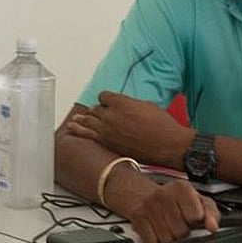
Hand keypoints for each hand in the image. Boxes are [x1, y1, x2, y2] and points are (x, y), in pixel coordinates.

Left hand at [65, 91, 192, 167]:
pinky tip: (73, 129)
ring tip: (75, 119)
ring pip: (88, 121)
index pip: (103, 96)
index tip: (107, 103)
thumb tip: (122, 106)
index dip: (106, 100)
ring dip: (82, 119)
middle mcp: (111, 115)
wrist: (168, 145)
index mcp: (121, 102)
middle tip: (95, 113)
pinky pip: (88, 135)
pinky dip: (79, 131)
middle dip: (97, 111)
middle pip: (95, 109)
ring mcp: (107, 130)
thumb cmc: (162, 126)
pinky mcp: (107, 143)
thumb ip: (129, 104)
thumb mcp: (146, 106)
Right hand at [119, 180, 219, 242]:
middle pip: (182, 231)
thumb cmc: (173, 199)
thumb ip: (211, 213)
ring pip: (168, 240)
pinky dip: (156, 240)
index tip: (191, 215)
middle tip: (177, 220)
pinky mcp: (137, 218)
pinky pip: (153, 242)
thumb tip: (213, 227)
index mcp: (182, 188)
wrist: (140, 194)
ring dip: (169, 237)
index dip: (195, 220)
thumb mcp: (196, 200)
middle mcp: (164, 194)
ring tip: (166, 224)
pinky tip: (156, 228)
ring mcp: (149, 206)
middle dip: (182, 230)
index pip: (196, 216)